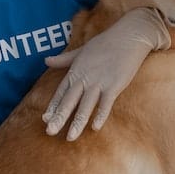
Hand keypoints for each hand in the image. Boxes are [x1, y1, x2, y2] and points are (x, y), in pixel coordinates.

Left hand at [43, 7, 170, 139]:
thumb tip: (45, 60)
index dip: (53, 106)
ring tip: (70, 137)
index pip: (61, 91)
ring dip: (77, 123)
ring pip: (85, 106)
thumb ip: (64, 59)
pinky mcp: (114, 85)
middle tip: (49, 132)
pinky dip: (100, 115)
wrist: (129, 36)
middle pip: (70, 101)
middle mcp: (84, 77)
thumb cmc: (105, 42)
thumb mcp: (81, 51)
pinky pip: (105, 104)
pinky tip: (95, 128)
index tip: (45, 119)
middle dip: (59, 118)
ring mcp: (99, 82)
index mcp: (76, 70)